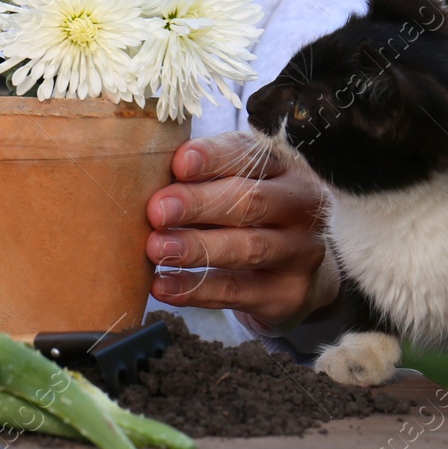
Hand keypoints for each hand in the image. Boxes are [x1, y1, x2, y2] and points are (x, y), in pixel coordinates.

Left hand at [144, 131, 335, 329]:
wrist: (299, 272)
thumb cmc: (251, 216)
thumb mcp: (236, 186)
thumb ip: (202, 177)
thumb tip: (147, 175)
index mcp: (284, 166)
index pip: (249, 155)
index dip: (213, 158)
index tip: (178, 163)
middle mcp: (301, 206)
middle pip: (252, 201)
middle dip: (199, 204)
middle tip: (157, 211)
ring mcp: (301, 252)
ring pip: (248, 248)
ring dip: (197, 248)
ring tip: (156, 248)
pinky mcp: (288, 293)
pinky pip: (237, 291)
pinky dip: (196, 289)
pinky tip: (163, 285)